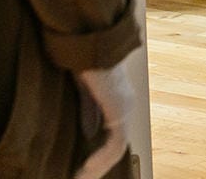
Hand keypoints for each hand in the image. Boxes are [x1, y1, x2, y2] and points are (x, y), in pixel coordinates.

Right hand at [73, 64, 136, 178]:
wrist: (88, 39)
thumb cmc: (83, 57)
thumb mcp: (83, 90)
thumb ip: (87, 111)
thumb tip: (88, 134)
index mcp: (117, 99)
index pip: (111, 134)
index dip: (97, 153)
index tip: (80, 166)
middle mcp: (125, 105)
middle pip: (115, 144)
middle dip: (98, 164)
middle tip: (80, 177)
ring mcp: (124, 108)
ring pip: (116, 148)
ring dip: (98, 166)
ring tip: (81, 178)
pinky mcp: (119, 111)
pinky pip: (115, 144)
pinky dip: (101, 159)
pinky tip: (87, 168)